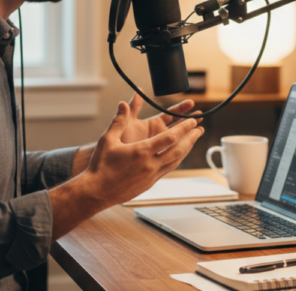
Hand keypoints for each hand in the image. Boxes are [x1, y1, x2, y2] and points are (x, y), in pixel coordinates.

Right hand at [83, 99, 203, 206]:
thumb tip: (124, 103)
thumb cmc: (100, 165)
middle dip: (190, 138)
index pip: (169, 138)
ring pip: (175, 161)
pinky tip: (178, 155)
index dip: (183, 128)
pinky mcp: (149, 183)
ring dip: (186, 149)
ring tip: (193, 141)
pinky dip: (176, 159)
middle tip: (199, 129)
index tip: (192, 121)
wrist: (96, 191)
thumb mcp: (108, 139)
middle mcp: (150, 164)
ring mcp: (151, 176)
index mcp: (142, 152)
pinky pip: (168, 169)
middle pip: (178, 150)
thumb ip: (119, 120)